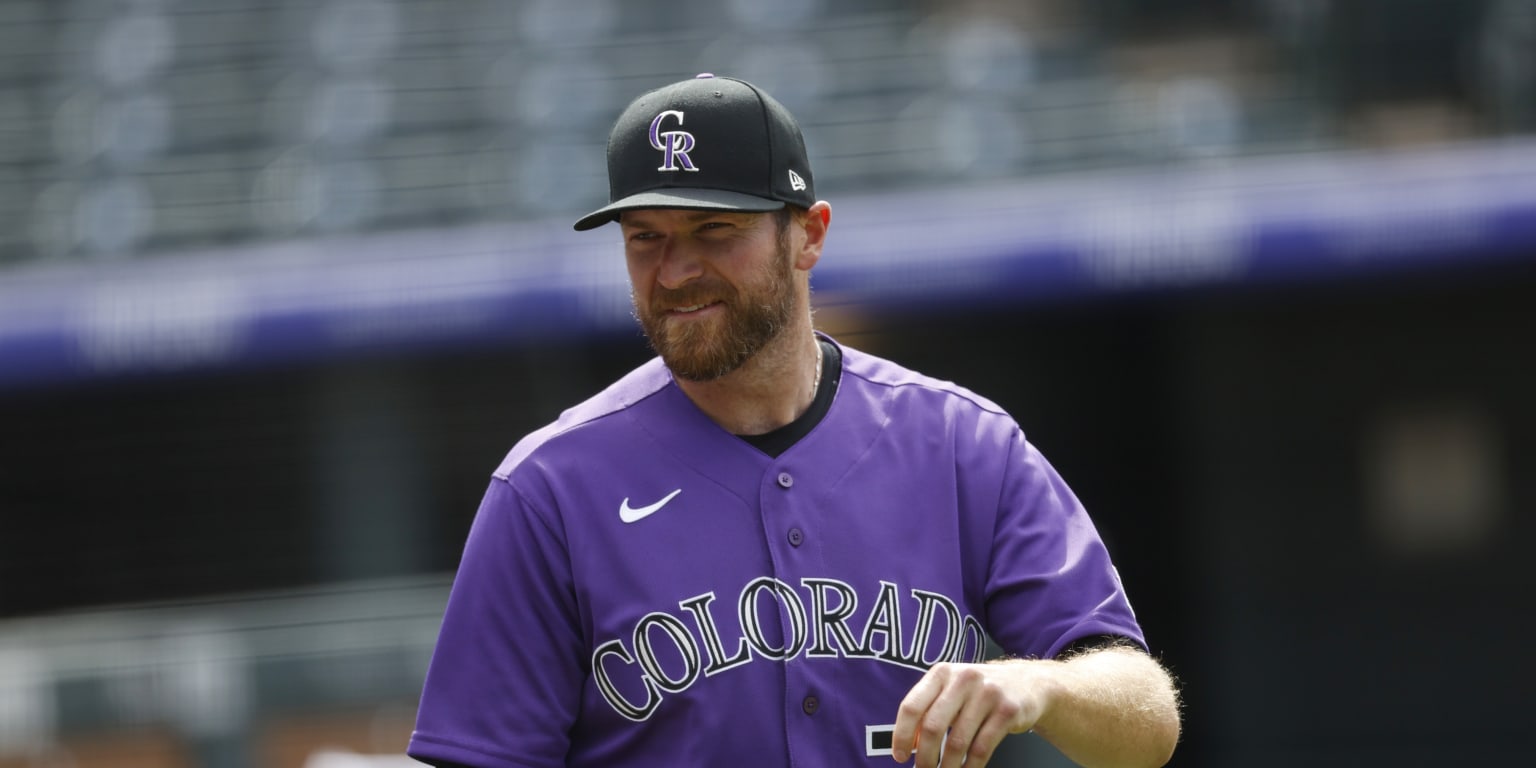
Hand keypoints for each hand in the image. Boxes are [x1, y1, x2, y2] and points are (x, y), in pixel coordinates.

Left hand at [890, 661, 1054, 766]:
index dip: (902, 735)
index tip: (900, 756)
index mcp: (942, 673)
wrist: (1027, 682)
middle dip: (925, 757)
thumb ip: (929, 710)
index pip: (912, 706)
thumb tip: (911, 743)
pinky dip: (971, 766)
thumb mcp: (952, 689)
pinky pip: (982, 748)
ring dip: (948, 766)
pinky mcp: (1007, 711)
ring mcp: (987, 694)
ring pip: (958, 742)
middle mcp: (963, 679)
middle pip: (933, 727)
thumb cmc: (980, 690)